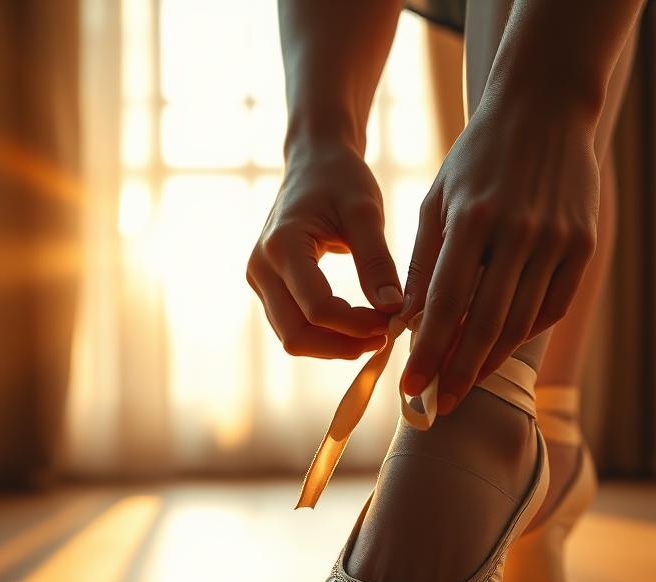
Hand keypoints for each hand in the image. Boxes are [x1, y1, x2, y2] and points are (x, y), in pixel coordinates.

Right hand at [247, 145, 403, 359]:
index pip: (317, 309)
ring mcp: (260, 280)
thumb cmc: (341, 179)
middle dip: (341, 346)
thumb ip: (377, 262)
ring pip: (293, 338)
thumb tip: (394, 309)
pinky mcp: (269, 288)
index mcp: (281, 246)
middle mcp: (261, 268)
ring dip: (334, 345)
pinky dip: (325, 335)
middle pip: (296, 336)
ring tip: (374, 333)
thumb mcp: (365, 213)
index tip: (391, 322)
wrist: (314, 161)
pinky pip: (294, 327)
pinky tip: (357, 326)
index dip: (356, 325)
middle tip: (383, 338)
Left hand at [400, 88, 599, 412]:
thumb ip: (426, 263)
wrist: (546, 109)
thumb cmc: (478, 159)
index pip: (446, 304)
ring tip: (465, 385)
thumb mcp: (438, 200)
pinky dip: (525, 334)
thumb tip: (410, 326)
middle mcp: (518, 232)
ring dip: (490, 361)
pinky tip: (500, 350)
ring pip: (521, 323)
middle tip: (440, 405)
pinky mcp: (583, 246)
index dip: (429, 352)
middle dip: (459, 372)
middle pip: (486, 324)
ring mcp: (557, 240)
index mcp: (473, 219)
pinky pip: (553, 307)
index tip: (411, 387)